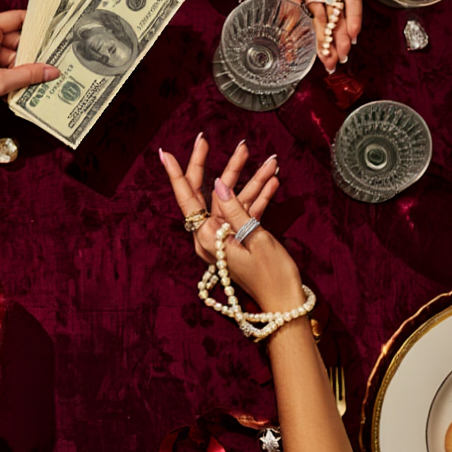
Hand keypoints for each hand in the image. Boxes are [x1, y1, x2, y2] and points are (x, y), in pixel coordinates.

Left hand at [0, 11, 60, 111]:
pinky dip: (5, 69)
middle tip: (52, 66)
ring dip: (18, 65)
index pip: (21, 18)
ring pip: (7, 50)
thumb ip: (26, 76)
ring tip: (34, 81)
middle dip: (31, 53)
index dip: (40, 26)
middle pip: (16, 37)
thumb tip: (51, 70)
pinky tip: (15, 83)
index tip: (58, 33)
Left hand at [161, 134, 297, 310]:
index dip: (178, 173)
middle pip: (211, 194)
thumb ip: (235, 210)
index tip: (165, 153)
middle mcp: (210, 237)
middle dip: (228, 166)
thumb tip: (218, 184)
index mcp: (207, 237)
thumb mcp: (255, 239)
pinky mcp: (239, 241)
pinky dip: (259, 198)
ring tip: (270, 159)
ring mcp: (224, 239)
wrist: (285, 307)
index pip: (188, 198)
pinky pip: (245, 214)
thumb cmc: (272, 276)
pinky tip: (272, 180)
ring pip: (234, 201)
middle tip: (239, 144)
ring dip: (252, 181)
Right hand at [243, 0, 365, 73]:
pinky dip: (354, 18)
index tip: (290, 57)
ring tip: (340, 59)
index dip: (292, 36)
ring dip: (338, 37)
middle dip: (320, 44)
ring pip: (336, 16)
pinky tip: (354, 36)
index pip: (291, 14)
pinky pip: (354, 2)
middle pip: (316, 21)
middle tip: (323, 67)